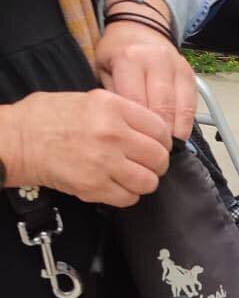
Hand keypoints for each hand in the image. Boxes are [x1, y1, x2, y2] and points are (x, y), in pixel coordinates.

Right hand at [0, 88, 170, 205]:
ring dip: (143, 182)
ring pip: (148, 182)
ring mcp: (104, 162)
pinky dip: (126, 195)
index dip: (162, 141)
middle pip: (159, 158)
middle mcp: (113, 134)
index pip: (160, 129)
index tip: (155, 145)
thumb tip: (150, 129)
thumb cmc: (48, 117)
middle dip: (156, 164)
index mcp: (113, 108)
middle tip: (145, 164)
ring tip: (129, 176)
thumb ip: (123, 112)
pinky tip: (115, 186)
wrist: (17, 140)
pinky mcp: (94, 187)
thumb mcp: (89, 99)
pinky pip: (128, 198)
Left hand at [95, 18, 195, 139]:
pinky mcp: (189, 73)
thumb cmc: (116, 54)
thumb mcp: (103, 70)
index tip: (133, 150)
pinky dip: (185, 123)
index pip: (136, 103)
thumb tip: (125, 131)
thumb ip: (114, 97)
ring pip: (179, 108)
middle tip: (151, 155)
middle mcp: (156, 60)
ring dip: (173, 132)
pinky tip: (177, 136)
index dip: (136, 130)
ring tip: (164, 150)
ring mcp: (176, 66)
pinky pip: (191, 104)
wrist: (138, 27)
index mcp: (129, 59)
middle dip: (157, 136)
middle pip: (160, 107)